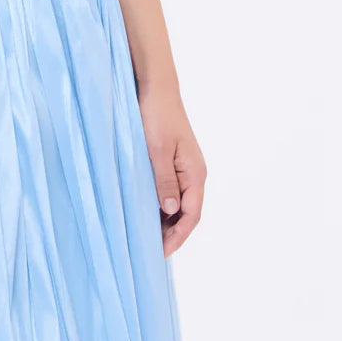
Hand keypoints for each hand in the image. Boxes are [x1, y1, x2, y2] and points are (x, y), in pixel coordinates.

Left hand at [137, 83, 205, 257]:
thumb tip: (170, 212)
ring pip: (178, 203)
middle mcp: (193, 173)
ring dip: (166, 220)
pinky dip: (161, 204)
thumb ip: (164, 181)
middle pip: (187, 213)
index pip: (191, 215)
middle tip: (150, 250)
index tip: (161, 252)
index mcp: (195, 173)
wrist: (156, 87)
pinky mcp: (173, 161)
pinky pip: (170, 190)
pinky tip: (146, 211)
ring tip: (147, 236)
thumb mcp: (158, 150)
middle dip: (172, 233)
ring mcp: (184, 167)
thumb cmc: (157, 115)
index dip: (178, 236)